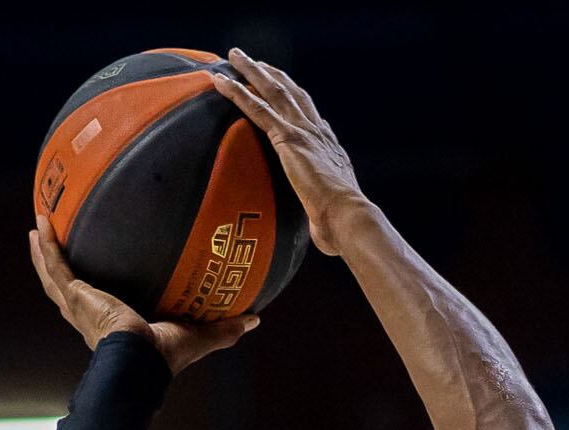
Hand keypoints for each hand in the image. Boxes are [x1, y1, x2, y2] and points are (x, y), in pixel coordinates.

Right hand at [28, 218, 258, 372]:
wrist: (140, 362)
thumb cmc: (165, 358)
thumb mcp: (199, 335)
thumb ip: (225, 326)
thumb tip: (257, 320)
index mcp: (113, 325)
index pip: (98, 305)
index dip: (92, 291)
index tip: (92, 276)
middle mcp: (90, 315)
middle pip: (67, 289)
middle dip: (59, 269)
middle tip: (54, 246)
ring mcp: (79, 306)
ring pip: (54, 276)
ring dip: (43, 254)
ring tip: (36, 230)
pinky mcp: (76, 297)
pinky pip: (56, 266)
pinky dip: (46, 247)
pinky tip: (39, 224)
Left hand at [206, 50, 369, 255]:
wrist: (348, 217)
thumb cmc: (341, 227)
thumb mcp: (330, 215)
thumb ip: (322, 215)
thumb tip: (322, 235)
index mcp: (329, 147)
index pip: (310, 115)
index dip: (296, 99)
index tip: (284, 87)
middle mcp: (317, 132)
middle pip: (291, 93)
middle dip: (272, 74)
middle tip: (254, 61)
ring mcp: (303, 132)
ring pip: (273, 91)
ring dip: (251, 71)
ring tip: (234, 56)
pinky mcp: (287, 139)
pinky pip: (256, 109)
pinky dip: (237, 93)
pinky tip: (220, 82)